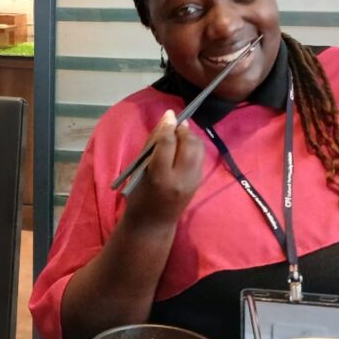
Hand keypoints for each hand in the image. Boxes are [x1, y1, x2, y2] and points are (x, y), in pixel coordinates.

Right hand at [125, 110, 204, 225]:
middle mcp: (181, 178)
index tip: (168, 114)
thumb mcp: (139, 170)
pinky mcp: (199, 182)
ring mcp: (193, 181)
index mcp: (160, 176)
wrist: (153, 224)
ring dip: (190, 137)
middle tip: (174, 125)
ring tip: (179, 134)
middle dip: (183, 130)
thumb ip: (152, 145)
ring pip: (198, 148)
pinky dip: (192, 147)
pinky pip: (199, 156)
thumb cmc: (139, 196)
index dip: (168, 126)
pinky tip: (183, 147)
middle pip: (189, 144)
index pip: (168, 144)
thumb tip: (166, 119)